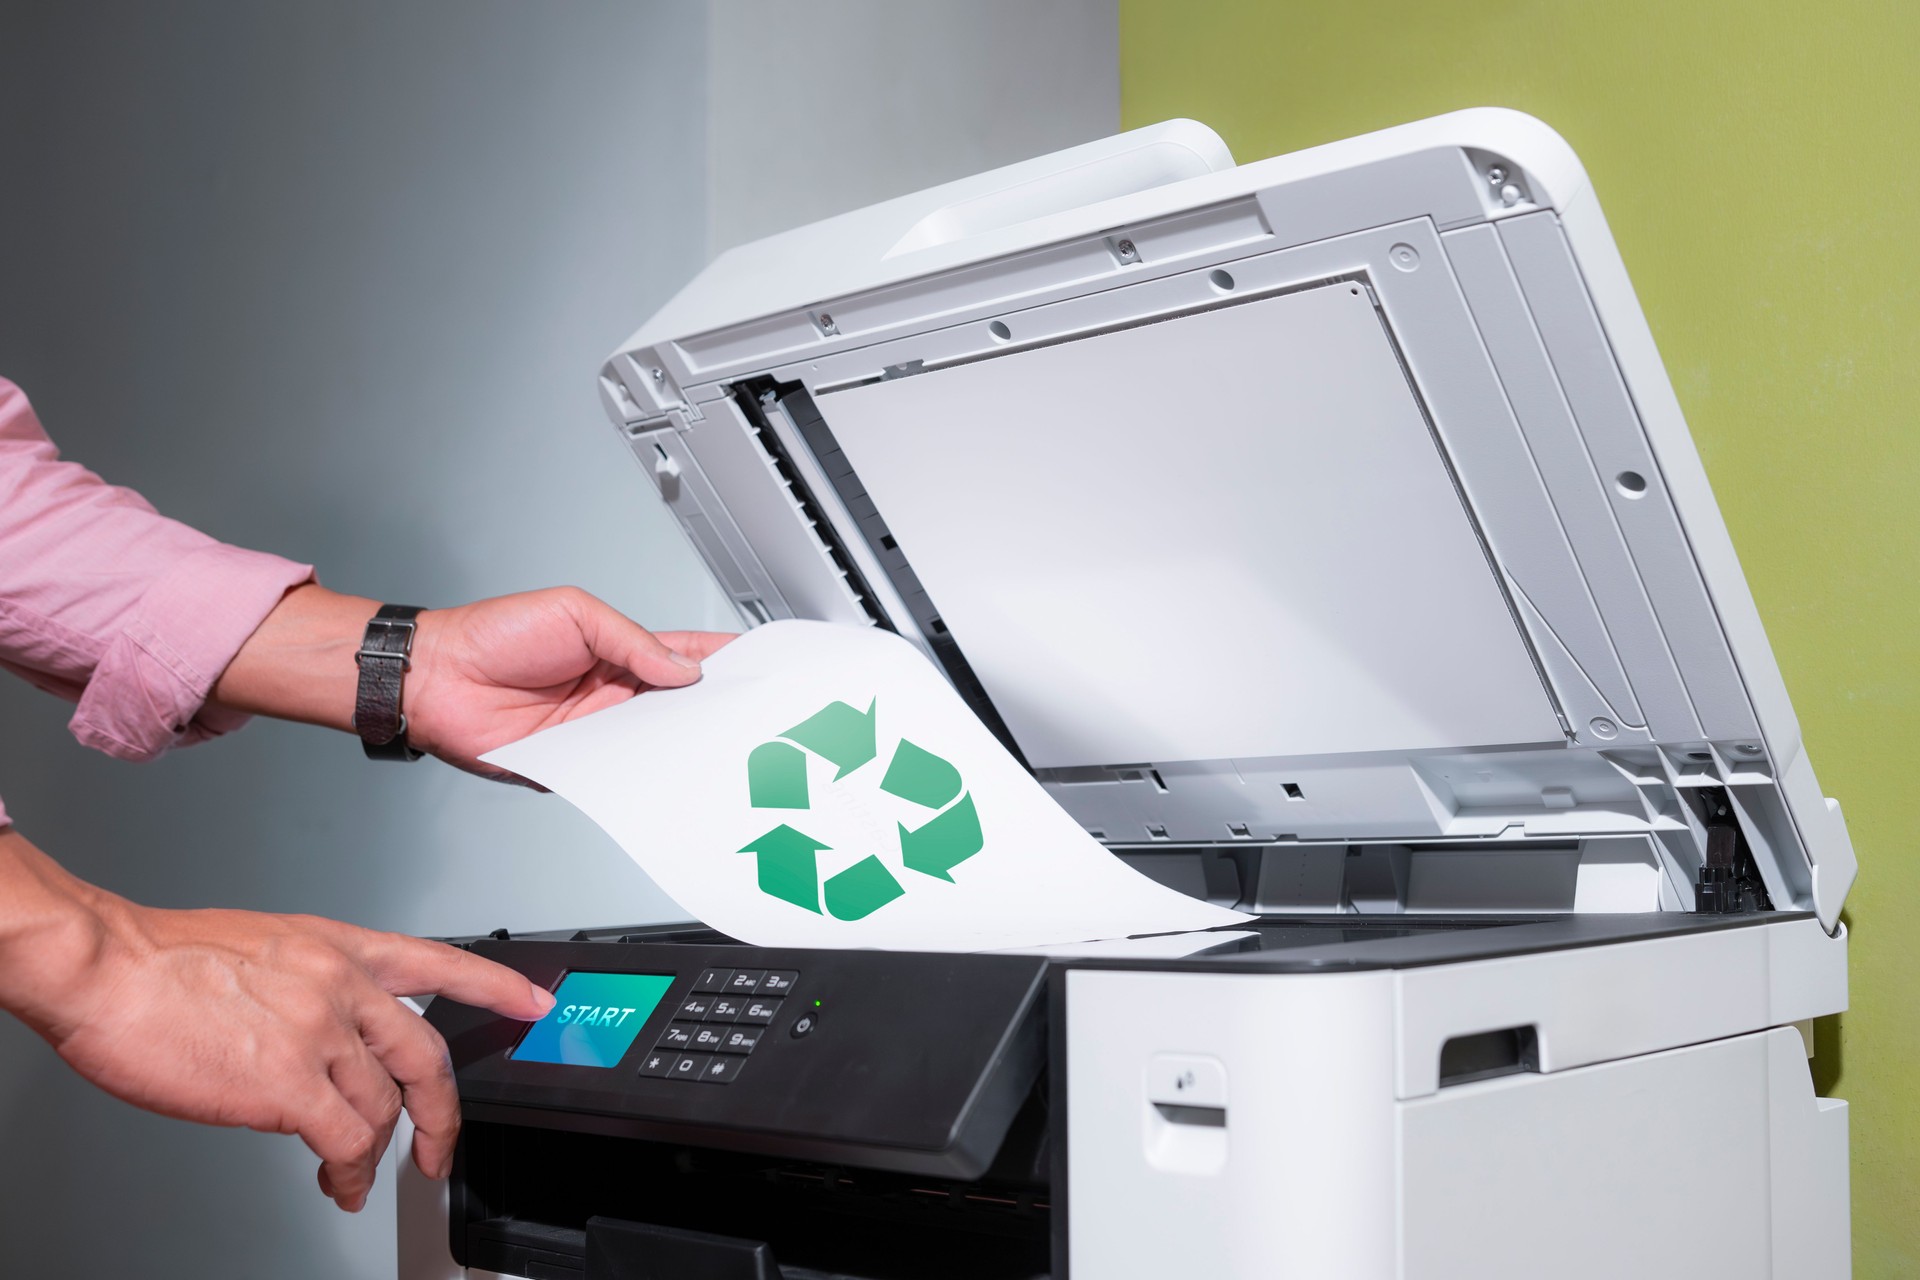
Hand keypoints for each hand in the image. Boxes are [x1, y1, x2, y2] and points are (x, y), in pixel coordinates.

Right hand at [0, 829, 555, 1213]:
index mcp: (336, 946)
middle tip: (441, 1144)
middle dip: (442, 1110)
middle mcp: (340, 985)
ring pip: (385, 1106)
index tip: (534, 1002)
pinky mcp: (290, 1084)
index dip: (494, 987)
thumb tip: (316, 1030)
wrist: (108, 968)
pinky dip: (348, 1170)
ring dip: (377, 1151)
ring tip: (353, 1175)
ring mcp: (320, 1034)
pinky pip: (347, 1139)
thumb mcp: (260, 947)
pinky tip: (335, 1181)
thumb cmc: (160, 960)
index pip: (438, 962)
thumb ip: (306, 984)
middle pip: (425, 1053)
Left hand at [405, 587, 734, 778]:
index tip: (755, 663)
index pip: (682, 656)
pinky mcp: (575, 766)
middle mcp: (613, 694)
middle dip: (711, 706)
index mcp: (618, 651)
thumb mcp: (574, 614)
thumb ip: (631, 640)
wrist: (437, 677)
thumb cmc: (494, 635)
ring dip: (679, 742)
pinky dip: (638, 773)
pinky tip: (659, 767)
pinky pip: (616, 772)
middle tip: (742, 709)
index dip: (720, 660)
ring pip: (654, 743)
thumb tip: (682, 669)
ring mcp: (596, 732)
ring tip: (710, 739)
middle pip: (678, 705)